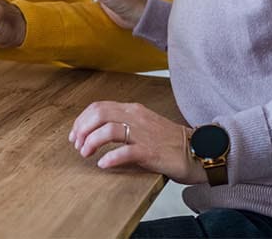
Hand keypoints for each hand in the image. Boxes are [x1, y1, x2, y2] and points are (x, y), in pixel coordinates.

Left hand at [69, 101, 205, 184]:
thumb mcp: (142, 125)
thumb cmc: (168, 141)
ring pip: (108, 130)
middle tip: (77, 145)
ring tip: (86, 154)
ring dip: (91, 142)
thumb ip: (122, 123)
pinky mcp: (150, 151)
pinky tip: (103, 164)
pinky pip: (125, 151)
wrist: (197, 151)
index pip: (98, 107)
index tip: (74, 135)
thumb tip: (95, 131)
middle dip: (82, 130)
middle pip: (99, 114)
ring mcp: (143, 133)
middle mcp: (136, 117)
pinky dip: (110, 158)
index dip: (81, 120)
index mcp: (132, 109)